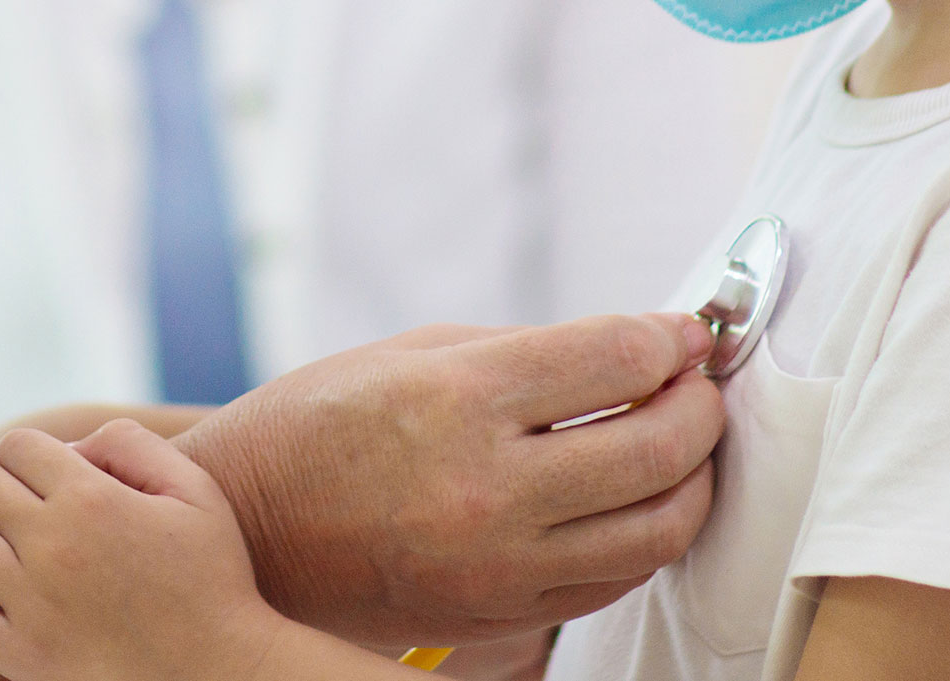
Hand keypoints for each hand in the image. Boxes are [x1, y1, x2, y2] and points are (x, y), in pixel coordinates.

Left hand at [0, 421, 389, 680]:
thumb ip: (131, 445)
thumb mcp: (195, 493)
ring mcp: (30, 605)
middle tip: (17, 506)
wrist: (223, 676)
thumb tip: (69, 446)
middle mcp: (53, 547)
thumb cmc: (214, 579)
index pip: (17, 446)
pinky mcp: (19, 657)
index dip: (30, 454)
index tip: (48, 478)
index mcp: (93, 501)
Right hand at [176, 313, 723, 648]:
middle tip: (697, 386)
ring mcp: (498, 564)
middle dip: (699, 407)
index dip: (669, 340)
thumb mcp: (406, 352)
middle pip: (654, 446)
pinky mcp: (503, 615)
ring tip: (682, 445)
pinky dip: (646, 536)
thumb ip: (524, 349)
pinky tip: (637, 501)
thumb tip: (635, 346)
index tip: (682, 334)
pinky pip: (614, 580)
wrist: (250, 535)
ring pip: (656, 528)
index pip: (615, 361)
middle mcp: (485, 488)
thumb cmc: (316, 428)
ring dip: (693, 479)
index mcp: (455, 400)